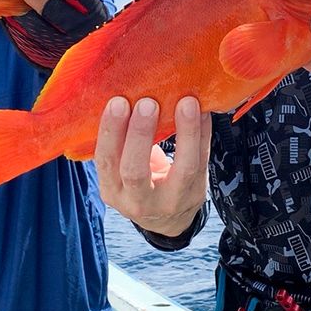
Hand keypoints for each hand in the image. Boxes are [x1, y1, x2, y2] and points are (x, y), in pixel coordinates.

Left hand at [3, 0, 109, 67]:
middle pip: (55, 11)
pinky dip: (17, 21)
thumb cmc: (81, 10)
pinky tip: (6, 5)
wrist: (85, 47)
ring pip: (39, 27)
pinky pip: (29, 39)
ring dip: (20, 6)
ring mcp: (65, 46)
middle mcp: (82, 31)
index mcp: (95, 11)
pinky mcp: (49, 55)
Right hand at [94, 96, 211, 237]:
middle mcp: (138, 201)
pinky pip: (203, 160)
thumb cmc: (138, 181)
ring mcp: (171, 200)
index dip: (110, 133)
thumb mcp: (119, 172)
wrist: (168, 219)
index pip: (106, 162)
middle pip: (136, 171)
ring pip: (182, 168)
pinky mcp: (196, 193)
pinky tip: (204, 111)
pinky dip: (204, 133)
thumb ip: (119, 143)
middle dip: (140, 135)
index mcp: (112, 190)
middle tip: (147, 103)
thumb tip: (123, 90)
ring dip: (185, 132)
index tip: (117, 102)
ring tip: (186, 103)